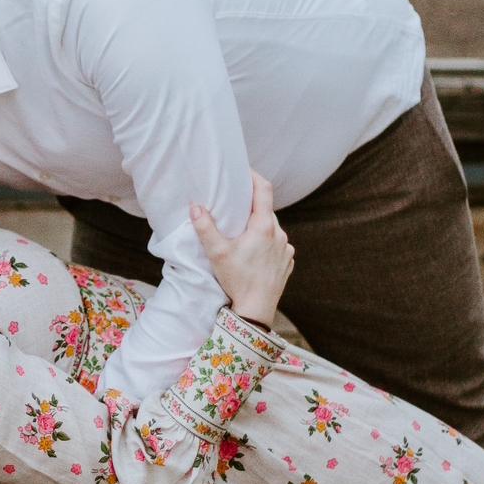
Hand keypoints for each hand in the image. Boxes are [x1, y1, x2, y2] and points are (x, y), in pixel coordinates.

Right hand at [189, 172, 293, 326]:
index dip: (254, 177)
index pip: (264, 190)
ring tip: (243, 236)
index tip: (244, 173)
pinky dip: (267, 244)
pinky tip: (255, 255)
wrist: (256, 310)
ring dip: (259, 228)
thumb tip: (195, 206)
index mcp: (263, 227)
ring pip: (273, 229)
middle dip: (252, 207)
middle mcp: (279, 234)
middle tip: (236, 209)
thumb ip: (205, 228)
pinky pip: (278, 246)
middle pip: (266, 211)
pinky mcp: (287, 262)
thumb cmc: (237, 280)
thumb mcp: (217, 253)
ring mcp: (286, 249)